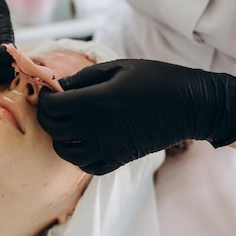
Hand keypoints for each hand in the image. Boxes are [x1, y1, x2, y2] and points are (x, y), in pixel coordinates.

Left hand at [37, 59, 235, 174]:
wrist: (190, 105)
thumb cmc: (155, 79)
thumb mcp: (117, 68)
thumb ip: (83, 78)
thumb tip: (57, 87)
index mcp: (95, 102)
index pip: (52, 107)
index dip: (45, 99)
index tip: (50, 93)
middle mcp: (96, 128)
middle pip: (53, 129)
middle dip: (47, 116)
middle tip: (53, 107)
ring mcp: (107, 148)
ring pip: (65, 152)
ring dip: (60, 138)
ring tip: (67, 126)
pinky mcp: (118, 160)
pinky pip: (87, 167)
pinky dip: (79, 157)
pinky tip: (83, 143)